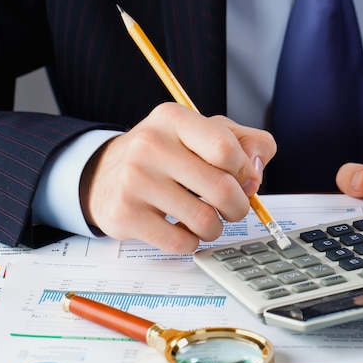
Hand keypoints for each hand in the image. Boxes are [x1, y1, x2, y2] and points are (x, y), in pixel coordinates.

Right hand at [80, 103, 276, 252]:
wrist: (106, 173)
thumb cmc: (166, 155)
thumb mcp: (204, 134)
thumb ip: (246, 143)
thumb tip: (256, 172)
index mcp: (175, 119)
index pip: (225, 148)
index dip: (245, 172)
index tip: (243, 180)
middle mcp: (151, 145)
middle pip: (222, 189)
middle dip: (239, 207)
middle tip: (232, 208)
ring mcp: (134, 180)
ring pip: (204, 221)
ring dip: (215, 228)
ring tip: (206, 219)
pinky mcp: (125, 214)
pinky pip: (180, 243)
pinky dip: (191, 242)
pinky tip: (181, 228)